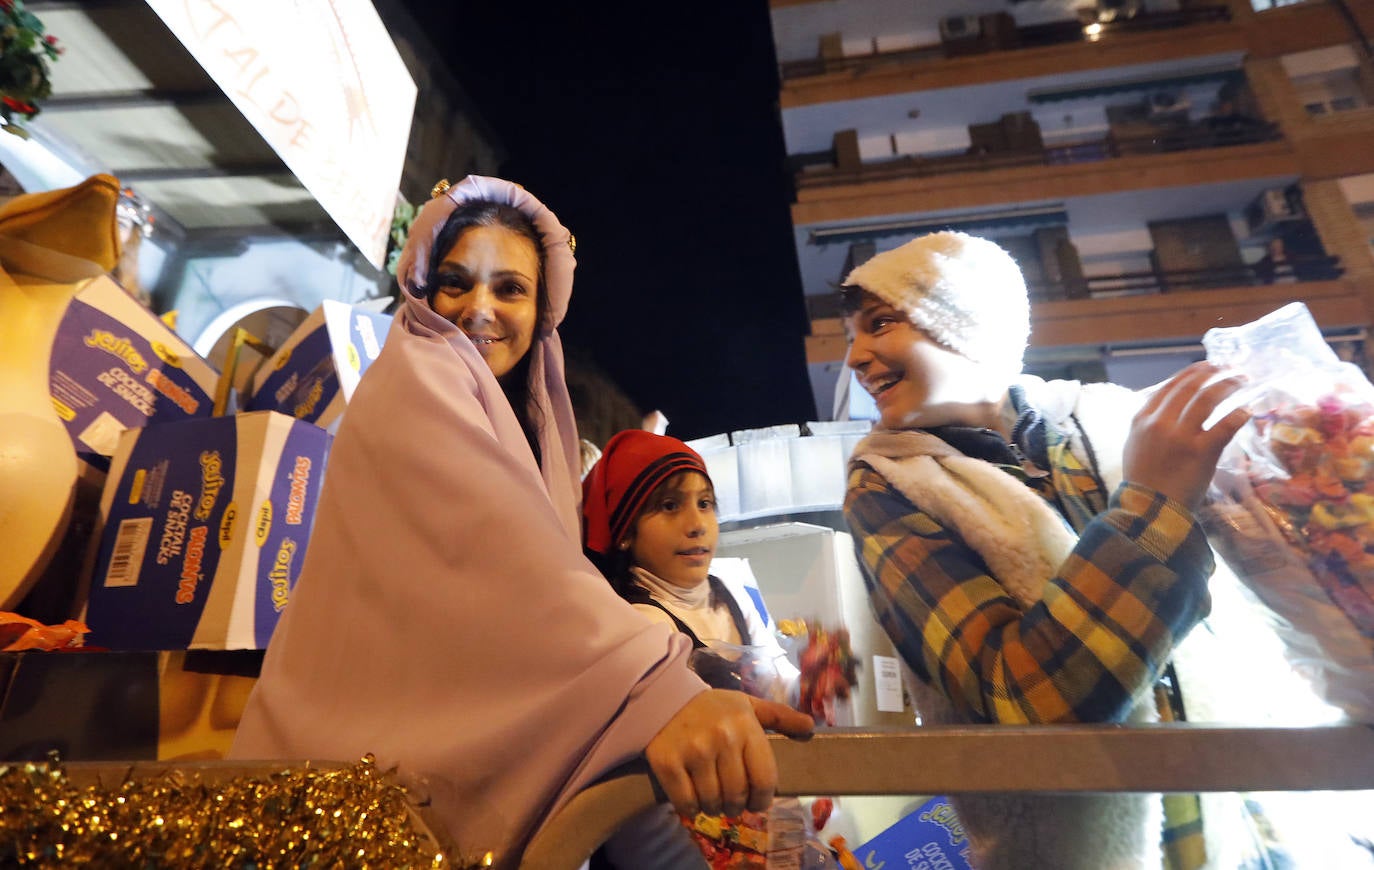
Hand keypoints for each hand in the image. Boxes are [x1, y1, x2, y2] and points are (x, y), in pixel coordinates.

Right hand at [645, 690, 813, 818]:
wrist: (663, 697)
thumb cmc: (711, 706)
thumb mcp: (747, 705)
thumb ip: (779, 716)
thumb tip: (811, 727)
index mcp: (746, 725)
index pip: (765, 779)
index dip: (763, 799)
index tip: (758, 802)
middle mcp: (722, 738)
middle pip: (738, 795)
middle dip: (737, 805)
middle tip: (732, 802)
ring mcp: (694, 752)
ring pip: (712, 802)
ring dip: (714, 808)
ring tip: (712, 799)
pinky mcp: (667, 763)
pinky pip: (686, 802)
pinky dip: (691, 808)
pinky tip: (692, 800)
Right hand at [1122, 361, 1250, 509]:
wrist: (1149, 510)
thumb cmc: (1144, 481)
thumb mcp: (1135, 445)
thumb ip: (1149, 425)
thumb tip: (1168, 409)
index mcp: (1142, 420)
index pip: (1169, 386)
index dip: (1191, 373)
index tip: (1206, 367)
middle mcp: (1160, 423)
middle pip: (1189, 387)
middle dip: (1211, 372)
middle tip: (1229, 367)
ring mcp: (1181, 436)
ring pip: (1207, 399)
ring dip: (1228, 385)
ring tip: (1242, 380)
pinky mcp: (1201, 451)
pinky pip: (1224, 425)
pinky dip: (1238, 414)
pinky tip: (1247, 411)